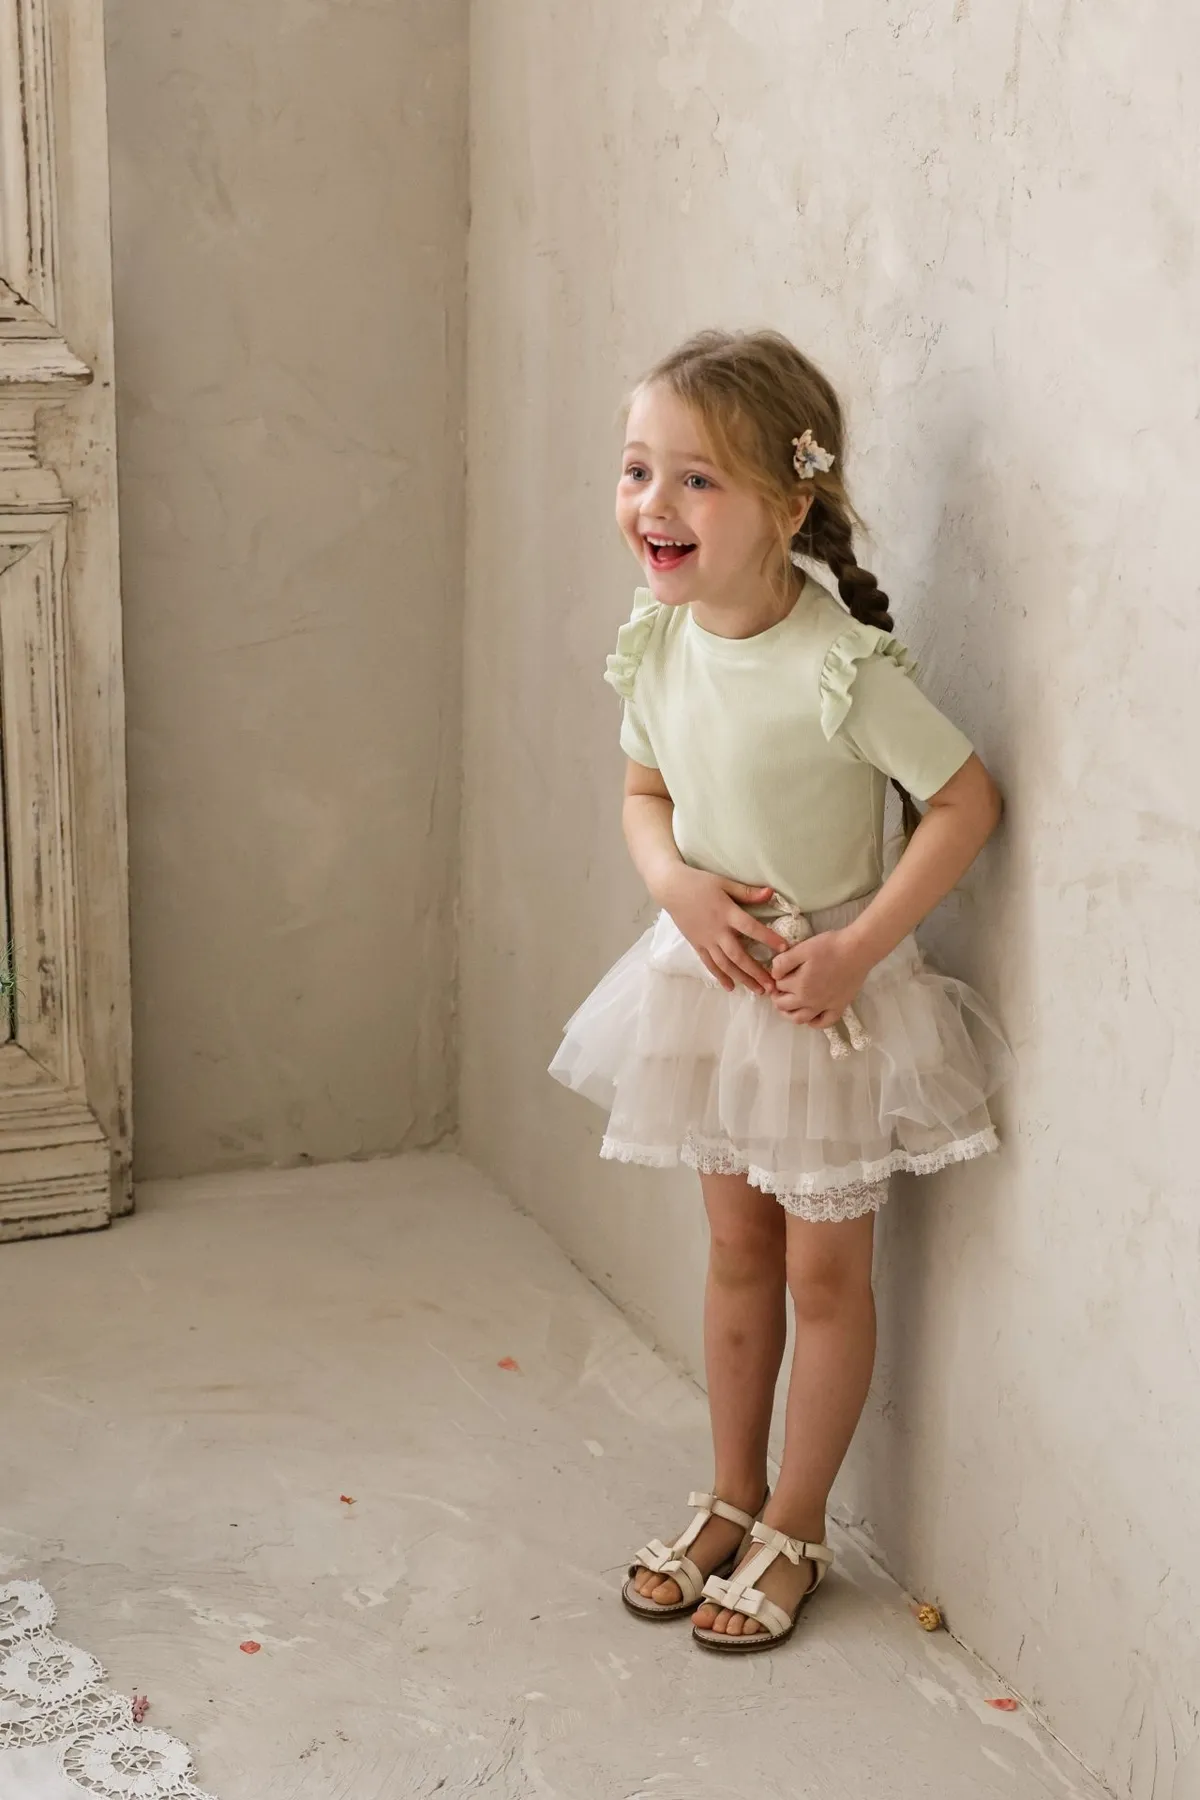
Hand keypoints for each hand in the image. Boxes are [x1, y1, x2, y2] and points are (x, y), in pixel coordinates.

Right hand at [654, 866, 787, 994]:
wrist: (671, 888)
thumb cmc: (700, 883)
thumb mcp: (725, 883)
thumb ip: (747, 892)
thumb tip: (771, 893)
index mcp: (727, 913)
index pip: (751, 928)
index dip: (768, 938)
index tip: (784, 949)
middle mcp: (717, 930)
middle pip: (738, 955)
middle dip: (756, 972)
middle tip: (772, 986)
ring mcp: (706, 940)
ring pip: (725, 964)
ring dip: (742, 978)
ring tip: (757, 990)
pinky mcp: (697, 945)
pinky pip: (709, 964)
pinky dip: (720, 977)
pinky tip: (731, 988)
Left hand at [770, 927, 873, 1027]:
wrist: (857, 951)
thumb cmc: (830, 947)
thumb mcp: (802, 949)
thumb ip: (783, 962)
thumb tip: (774, 974)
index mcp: (798, 985)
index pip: (778, 987)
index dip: (776, 979)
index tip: (780, 973)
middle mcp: (809, 1001)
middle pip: (783, 1006)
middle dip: (778, 997)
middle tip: (780, 988)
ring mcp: (824, 1007)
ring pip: (799, 1019)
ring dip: (789, 1014)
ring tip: (789, 1004)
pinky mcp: (838, 1008)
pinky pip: (823, 1023)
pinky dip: (813, 1022)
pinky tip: (811, 1015)